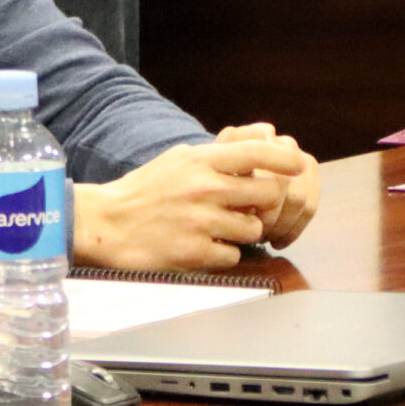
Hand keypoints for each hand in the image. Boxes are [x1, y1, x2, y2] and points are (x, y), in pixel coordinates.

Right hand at [71, 128, 315, 272]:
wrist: (106, 224)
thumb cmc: (143, 191)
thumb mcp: (177, 159)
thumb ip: (214, 156)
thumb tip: (255, 150)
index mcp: (200, 161)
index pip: (256, 151)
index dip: (285, 158)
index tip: (298, 165)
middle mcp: (205, 189)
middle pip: (269, 194)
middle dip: (265, 203)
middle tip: (249, 207)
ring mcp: (201, 222)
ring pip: (254, 229)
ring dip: (242, 232)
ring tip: (216, 228)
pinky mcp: (195, 253)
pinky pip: (233, 256)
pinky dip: (222, 254)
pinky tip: (202, 245)